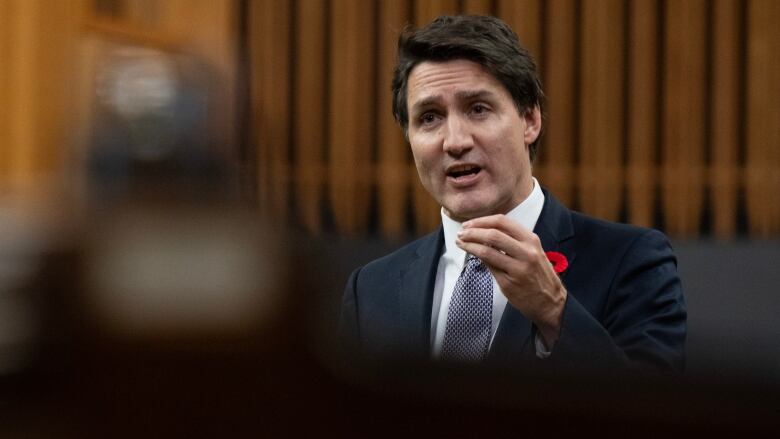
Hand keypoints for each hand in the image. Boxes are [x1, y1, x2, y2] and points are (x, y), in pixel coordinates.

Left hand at [456, 214, 566, 346]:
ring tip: (460, 242)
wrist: (550, 302)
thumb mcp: (533, 252)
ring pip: (487, 251)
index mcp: (531, 240)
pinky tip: (471, 255)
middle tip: (461, 233)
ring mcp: (518, 268)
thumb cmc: (538, 275)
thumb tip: (484, 231)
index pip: (502, 222)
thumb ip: (513, 240)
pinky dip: (477, 258)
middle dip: (472, 232)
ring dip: (469, 245)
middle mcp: (526, 252)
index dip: (482, 221)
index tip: (469, 224)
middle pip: (493, 234)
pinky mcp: (509, 283)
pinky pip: (489, 267)